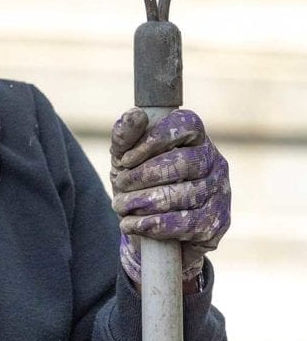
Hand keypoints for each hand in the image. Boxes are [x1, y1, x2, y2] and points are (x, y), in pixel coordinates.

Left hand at [109, 108, 230, 284]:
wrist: (147, 225)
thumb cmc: (137, 182)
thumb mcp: (124, 158)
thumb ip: (125, 136)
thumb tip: (135, 115)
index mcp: (194, 136)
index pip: (186, 124)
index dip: (154, 139)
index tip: (125, 159)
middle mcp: (214, 160)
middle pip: (183, 162)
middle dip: (143, 176)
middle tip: (120, 184)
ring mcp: (220, 191)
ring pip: (183, 195)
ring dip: (142, 202)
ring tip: (121, 206)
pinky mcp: (217, 222)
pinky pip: (186, 224)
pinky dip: (153, 225)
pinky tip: (131, 224)